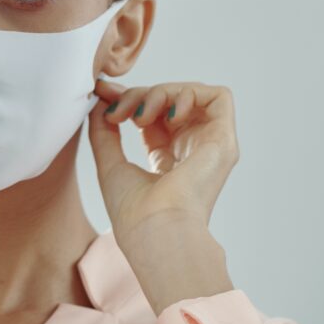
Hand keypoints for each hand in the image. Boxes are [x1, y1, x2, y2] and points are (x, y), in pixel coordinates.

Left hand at [88, 80, 238, 313]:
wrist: (156, 231)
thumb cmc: (134, 212)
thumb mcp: (109, 163)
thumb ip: (104, 132)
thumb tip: (100, 103)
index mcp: (168, 161)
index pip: (153, 116)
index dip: (130, 98)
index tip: (103, 92)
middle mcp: (192, 151)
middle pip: (168, 102)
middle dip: (138, 95)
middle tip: (116, 111)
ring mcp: (210, 145)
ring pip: (190, 94)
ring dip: (158, 93)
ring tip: (138, 118)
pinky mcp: (224, 141)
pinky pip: (218, 97)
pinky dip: (188, 94)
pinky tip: (167, 116)